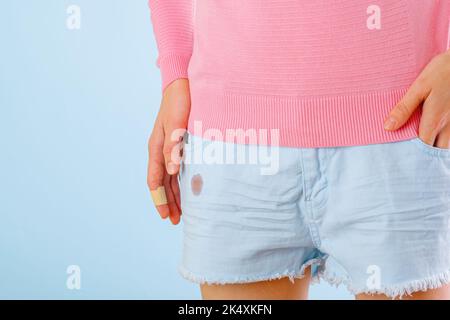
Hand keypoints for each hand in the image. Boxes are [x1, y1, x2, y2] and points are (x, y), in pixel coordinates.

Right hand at [147, 79, 190, 224]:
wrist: (183, 83)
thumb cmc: (179, 102)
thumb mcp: (176, 124)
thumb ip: (173, 147)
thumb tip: (171, 172)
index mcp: (156, 148)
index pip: (155, 181)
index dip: (160, 200)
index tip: (167, 216)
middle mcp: (161, 151)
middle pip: (162, 183)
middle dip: (168, 202)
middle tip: (175, 221)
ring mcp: (169, 148)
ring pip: (170, 179)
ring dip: (174, 195)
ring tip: (181, 212)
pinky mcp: (178, 145)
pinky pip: (177, 170)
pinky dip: (180, 183)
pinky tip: (187, 190)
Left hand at [384, 51, 449, 148]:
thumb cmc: (442, 71)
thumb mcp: (420, 87)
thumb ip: (404, 108)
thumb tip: (388, 127)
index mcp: (434, 121)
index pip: (422, 147)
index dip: (412, 155)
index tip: (399, 157)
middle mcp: (448, 126)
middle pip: (436, 150)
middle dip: (425, 155)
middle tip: (410, 157)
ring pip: (447, 145)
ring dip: (436, 147)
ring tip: (421, 150)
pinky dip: (444, 140)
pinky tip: (436, 136)